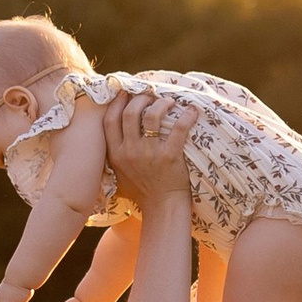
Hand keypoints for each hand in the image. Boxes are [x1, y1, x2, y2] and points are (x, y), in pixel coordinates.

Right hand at [102, 89, 195, 207]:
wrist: (162, 207)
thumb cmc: (142, 191)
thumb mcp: (118, 174)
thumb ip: (113, 156)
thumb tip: (112, 133)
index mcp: (116, 154)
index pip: (110, 120)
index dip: (117, 103)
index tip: (126, 93)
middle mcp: (130, 152)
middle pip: (131, 112)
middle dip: (141, 98)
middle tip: (150, 97)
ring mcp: (150, 153)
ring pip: (153, 115)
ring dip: (162, 103)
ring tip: (169, 102)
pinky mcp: (170, 156)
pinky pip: (178, 128)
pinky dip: (187, 116)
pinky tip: (191, 111)